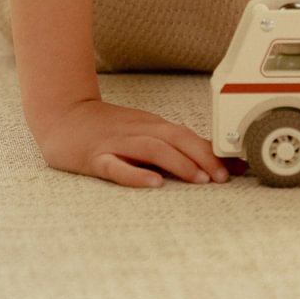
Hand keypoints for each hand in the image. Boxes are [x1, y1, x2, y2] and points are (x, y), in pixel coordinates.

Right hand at [36, 99, 231, 188]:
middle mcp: (138, 131)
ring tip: (199, 179)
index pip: (188, 136)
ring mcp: (116, 144)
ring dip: (179, 163)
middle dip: (203, 157)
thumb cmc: (107, 128)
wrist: (63, 115)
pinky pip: (116, 166)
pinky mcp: (94, 157)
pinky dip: (136, 175)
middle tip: (223, 177)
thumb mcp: (143, 132)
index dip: (213, 151)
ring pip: (152, 149)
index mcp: (152, 127)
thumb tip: (210, 163)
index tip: (236, 168)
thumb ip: (172, 147)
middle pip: (176, 139)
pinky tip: (152, 183)